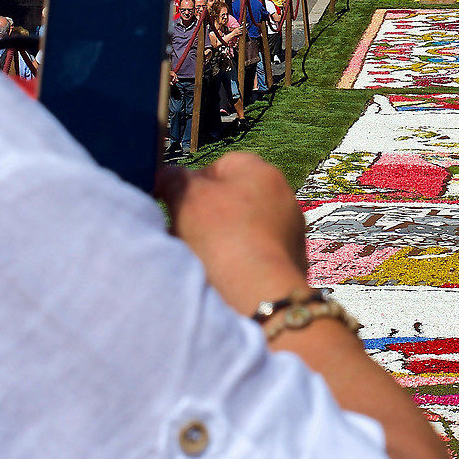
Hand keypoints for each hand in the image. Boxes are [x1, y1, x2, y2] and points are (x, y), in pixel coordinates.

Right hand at [153, 152, 310, 314]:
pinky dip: (238, 261)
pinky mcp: (291, 261)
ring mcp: (290, 230)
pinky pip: (255, 254)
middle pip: (232, 199)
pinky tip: (220, 275)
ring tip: (198, 258)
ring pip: (243, 229)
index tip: (175, 204)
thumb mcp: (186, 198)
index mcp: (262, 171)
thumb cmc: (222, 236)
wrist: (260, 293)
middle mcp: (283, 196)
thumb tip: (168, 176)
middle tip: (182, 232)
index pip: (221, 165)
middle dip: (206, 214)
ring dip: (220, 239)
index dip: (193, 183)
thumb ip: (174, 179)